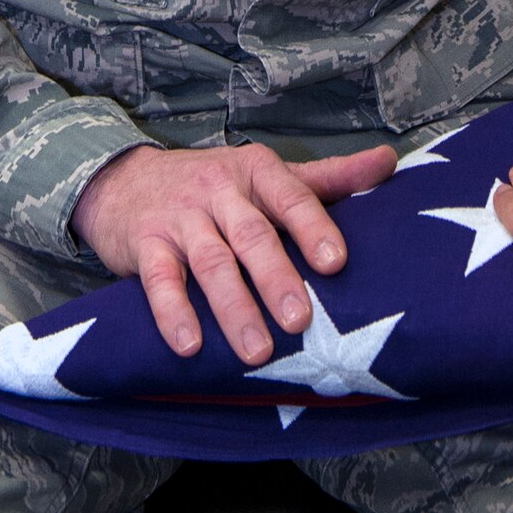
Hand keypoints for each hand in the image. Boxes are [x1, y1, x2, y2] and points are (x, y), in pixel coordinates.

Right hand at [72, 140, 396, 364]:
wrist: (125, 179)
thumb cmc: (216, 185)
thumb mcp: (269, 174)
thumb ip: (328, 177)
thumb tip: (388, 161)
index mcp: (258, 171)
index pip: (291, 197)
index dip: (313, 228)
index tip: (336, 262)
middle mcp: (219, 189)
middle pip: (252, 235)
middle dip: (276, 278)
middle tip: (300, 320)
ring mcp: (181, 217)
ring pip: (211, 262)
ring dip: (234, 308)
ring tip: (257, 351)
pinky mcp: (145, 244)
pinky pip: (160, 279)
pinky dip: (173, 312)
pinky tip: (190, 344)